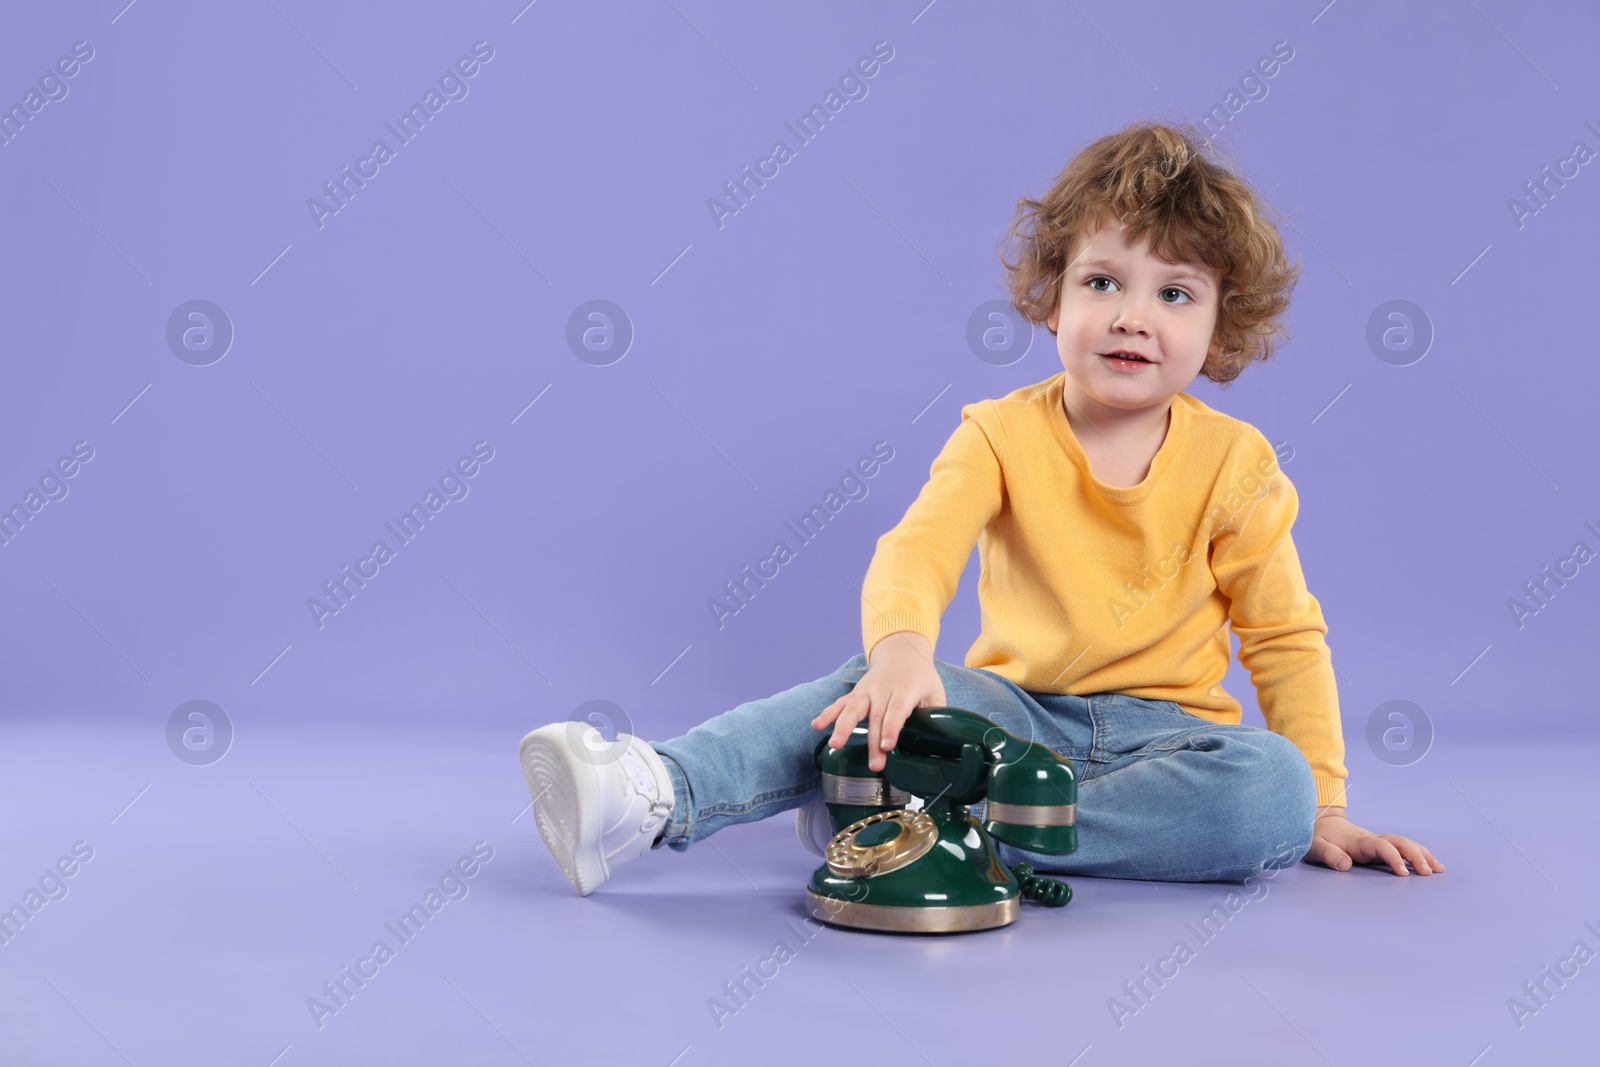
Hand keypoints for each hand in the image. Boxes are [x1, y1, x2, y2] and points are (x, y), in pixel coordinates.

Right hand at [810, 632, 945, 772]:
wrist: (902, 652)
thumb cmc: (921, 677)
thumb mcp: (935, 692)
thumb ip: (935, 715)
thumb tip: (939, 744)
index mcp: (906, 688)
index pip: (897, 709)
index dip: (892, 728)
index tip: (888, 746)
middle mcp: (883, 689)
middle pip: (876, 716)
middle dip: (873, 741)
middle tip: (875, 765)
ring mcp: (867, 690)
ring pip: (852, 708)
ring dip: (842, 727)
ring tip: (835, 745)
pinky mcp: (856, 693)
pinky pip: (840, 703)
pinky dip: (828, 713)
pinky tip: (816, 725)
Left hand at [1306, 810, 1444, 875]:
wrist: (1320, 823)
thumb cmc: (1318, 837)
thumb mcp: (1316, 846)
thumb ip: (1329, 854)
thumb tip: (1344, 865)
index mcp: (1359, 841)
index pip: (1381, 846)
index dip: (1393, 858)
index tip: (1403, 873)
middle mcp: (1372, 839)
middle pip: (1399, 842)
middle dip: (1415, 855)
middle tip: (1428, 873)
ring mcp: (1378, 842)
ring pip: (1404, 843)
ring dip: (1422, 854)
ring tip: (1438, 870)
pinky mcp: (1380, 846)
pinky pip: (1402, 848)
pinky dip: (1418, 854)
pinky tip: (1431, 866)